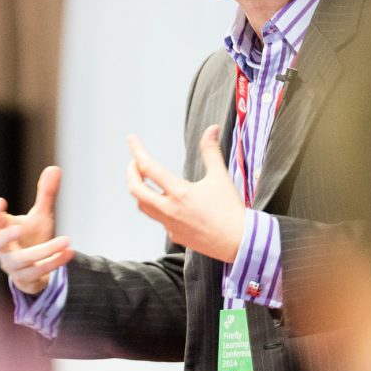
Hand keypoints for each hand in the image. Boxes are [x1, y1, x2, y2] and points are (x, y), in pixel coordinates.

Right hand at [0, 165, 73, 296]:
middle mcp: (3, 248)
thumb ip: (45, 194)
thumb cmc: (32, 237)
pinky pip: (37, 271)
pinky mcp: (24, 278)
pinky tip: (69, 253)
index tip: (1, 201)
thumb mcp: (40, 216)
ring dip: (45, 250)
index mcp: (3, 228)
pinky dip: (54, 262)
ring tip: (66, 240)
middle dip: (6, 236)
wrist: (34, 269)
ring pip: (23, 259)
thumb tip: (55, 168)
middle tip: (18, 229)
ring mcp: (11, 265)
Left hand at [126, 127, 243, 264]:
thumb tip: (211, 128)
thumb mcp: (221, 177)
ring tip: (144, 180)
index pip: (148, 167)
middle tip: (134, 163)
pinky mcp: (174, 235)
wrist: (239, 242)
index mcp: (179, 192)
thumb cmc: (231, 209)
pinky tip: (167, 202)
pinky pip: (158, 219)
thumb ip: (211, 152)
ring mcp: (169, 225)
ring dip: (140, 191)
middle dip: (131, 173)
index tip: (132, 139)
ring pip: (143, 206)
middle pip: (136, 189)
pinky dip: (157, 207)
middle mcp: (169, 209)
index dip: (137, 151)